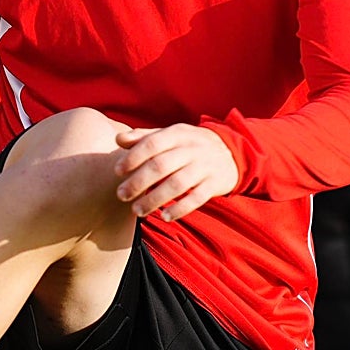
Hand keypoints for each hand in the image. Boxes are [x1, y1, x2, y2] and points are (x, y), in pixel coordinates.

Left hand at [114, 124, 237, 221]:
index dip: (133, 157)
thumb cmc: (190, 145)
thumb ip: (144, 137)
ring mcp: (204, 166)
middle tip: (121, 195)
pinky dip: (179, 208)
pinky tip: (163, 216)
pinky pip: (197, 198)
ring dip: (154, 199)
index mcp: (178, 134)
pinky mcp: (214, 184)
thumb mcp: (171, 135)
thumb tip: (118, 139)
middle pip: (161, 165)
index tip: (117, 171)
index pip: (152, 143)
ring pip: (177, 184)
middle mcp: (191, 149)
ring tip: (137, 210)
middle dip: (138, 182)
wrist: (231, 151)